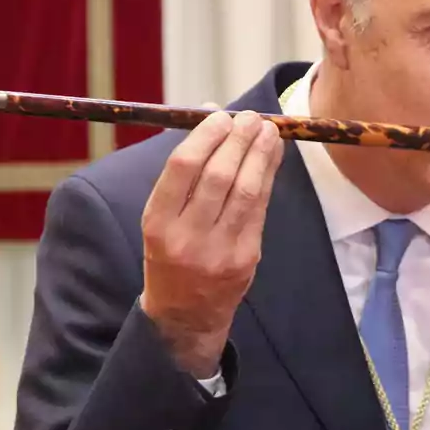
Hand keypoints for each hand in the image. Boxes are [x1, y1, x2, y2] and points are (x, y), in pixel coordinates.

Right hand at [139, 108, 284, 376]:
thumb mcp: (161, 217)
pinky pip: (260, 209)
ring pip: (245, 191)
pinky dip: (268, 177)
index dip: (206, 137)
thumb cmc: (170, 252)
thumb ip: (185, 172)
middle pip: (219, 177)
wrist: (184, 315)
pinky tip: (272, 156)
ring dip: (260, 155)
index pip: (183, 169)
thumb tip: (210, 115)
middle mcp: (186, 238)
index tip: (220, 116)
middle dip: (238, 141)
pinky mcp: (246, 258)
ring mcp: (219, 251)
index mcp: (157, 223)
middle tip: (249, 117)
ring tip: (267, 130)